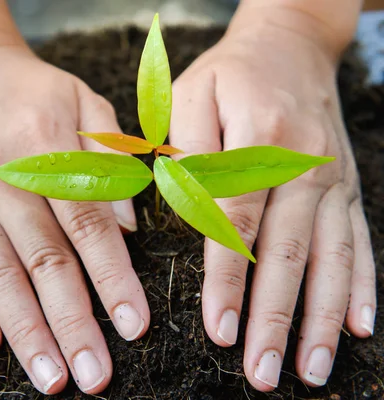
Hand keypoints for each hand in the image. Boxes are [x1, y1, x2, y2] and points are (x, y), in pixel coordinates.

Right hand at [0, 45, 149, 393]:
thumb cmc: (38, 93)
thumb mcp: (86, 103)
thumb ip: (111, 160)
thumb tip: (127, 229)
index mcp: (43, 142)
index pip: (86, 223)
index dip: (112, 278)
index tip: (135, 325)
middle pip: (42, 261)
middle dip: (72, 323)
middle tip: (94, 375)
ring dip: (26, 332)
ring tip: (50, 377)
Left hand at [170, 14, 376, 389]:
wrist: (291, 44)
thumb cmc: (231, 74)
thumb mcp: (190, 96)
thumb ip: (186, 153)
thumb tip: (187, 214)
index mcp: (259, 140)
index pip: (238, 223)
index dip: (228, 280)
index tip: (219, 330)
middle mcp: (304, 166)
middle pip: (288, 255)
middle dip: (275, 319)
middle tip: (263, 373)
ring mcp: (332, 181)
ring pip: (330, 260)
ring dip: (321, 320)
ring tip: (310, 369)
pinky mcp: (347, 188)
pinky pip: (360, 243)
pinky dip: (362, 288)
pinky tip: (359, 328)